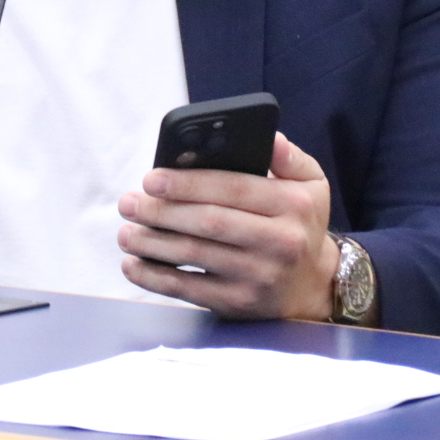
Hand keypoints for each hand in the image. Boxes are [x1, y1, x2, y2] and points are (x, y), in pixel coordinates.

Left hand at [116, 134, 339, 320]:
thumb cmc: (301, 224)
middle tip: (128, 203)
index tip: (152, 178)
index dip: (189, 183)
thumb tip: (268, 137)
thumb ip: (289, 157)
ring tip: (125, 232)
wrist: (314, 286)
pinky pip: (190, 290)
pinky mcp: (240, 302)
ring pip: (195, 255)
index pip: (234, 188)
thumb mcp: (311, 184)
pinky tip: (133, 264)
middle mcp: (280, 241)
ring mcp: (259, 275)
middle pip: (209, 222)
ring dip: (152, 243)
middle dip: (162, 211)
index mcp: (293, 204)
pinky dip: (156, 278)